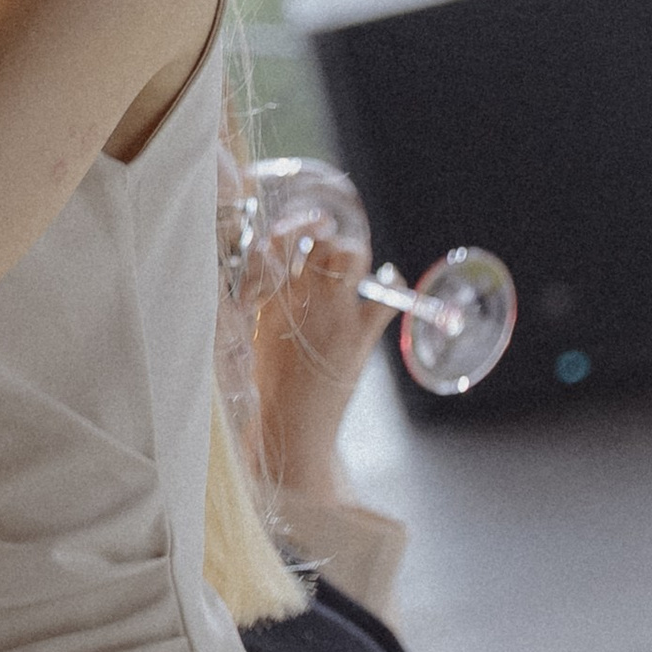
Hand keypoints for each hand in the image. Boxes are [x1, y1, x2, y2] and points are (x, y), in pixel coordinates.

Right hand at [248, 227, 392, 501]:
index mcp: (271, 300)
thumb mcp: (259, 336)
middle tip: (327, 242)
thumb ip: (270, 302)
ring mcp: (334, 315)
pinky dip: (392, 283)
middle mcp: (303, 300)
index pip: (279, 245)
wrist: (290, 426)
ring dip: (352, 253)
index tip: (298, 225)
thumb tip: (283, 273)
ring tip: (350, 262)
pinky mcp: (359, 336)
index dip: (293, 228)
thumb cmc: (269, 385)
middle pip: (320, 243)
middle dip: (325, 236)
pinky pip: (384, 297)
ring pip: (351, 258)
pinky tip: (392, 278)